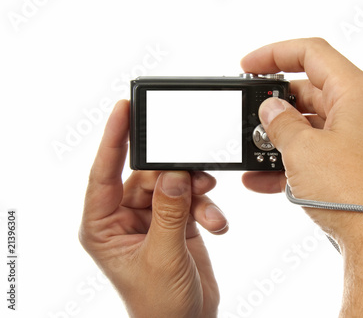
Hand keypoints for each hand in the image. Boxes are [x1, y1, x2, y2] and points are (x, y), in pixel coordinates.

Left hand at [79, 100, 227, 317]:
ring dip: (195, 194)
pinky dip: (205, 207)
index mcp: (103, 225)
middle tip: (193, 170)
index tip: (122, 109)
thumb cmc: (159, 305)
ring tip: (208, 210)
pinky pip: (189, 198)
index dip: (112, 139)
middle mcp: (124, 217)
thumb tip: (173, 173)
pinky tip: (216, 224)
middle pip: (147, 175)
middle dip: (174, 173)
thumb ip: (168, 212)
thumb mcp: (162, 257)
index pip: (102, 173)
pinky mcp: (175, 220)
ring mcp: (151, 217)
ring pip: (173, 184)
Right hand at [241, 38, 362, 315]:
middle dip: (275, 107)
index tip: (248, 66)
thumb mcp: (303, 151)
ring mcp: (362, 141)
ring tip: (253, 156)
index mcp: (356, 93)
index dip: (275, 54)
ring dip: (280, 140)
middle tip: (250, 119)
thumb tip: (270, 110)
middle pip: (311, 91)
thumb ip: (280, 124)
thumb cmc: (356, 193)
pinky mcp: (357, 167)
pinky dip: (293, 162)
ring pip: (312, 127)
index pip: (312, 53)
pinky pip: (319, 154)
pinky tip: (264, 179)